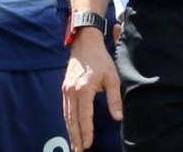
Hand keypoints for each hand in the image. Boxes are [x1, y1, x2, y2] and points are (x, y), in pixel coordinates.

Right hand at [62, 32, 122, 151]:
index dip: (86, 131)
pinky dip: (68, 121)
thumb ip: (114, 98)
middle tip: (78, 151)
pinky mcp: (65, 88)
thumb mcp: (112, 77)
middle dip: (75, 137)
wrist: (84, 42)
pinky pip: (65, 109)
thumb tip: (118, 117)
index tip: (87, 145)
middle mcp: (71, 91)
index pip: (84, 116)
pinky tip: (71, 129)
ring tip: (74, 145)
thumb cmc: (100, 59)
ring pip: (67, 115)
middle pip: (72, 119)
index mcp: (83, 89)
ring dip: (70, 131)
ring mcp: (66, 89)